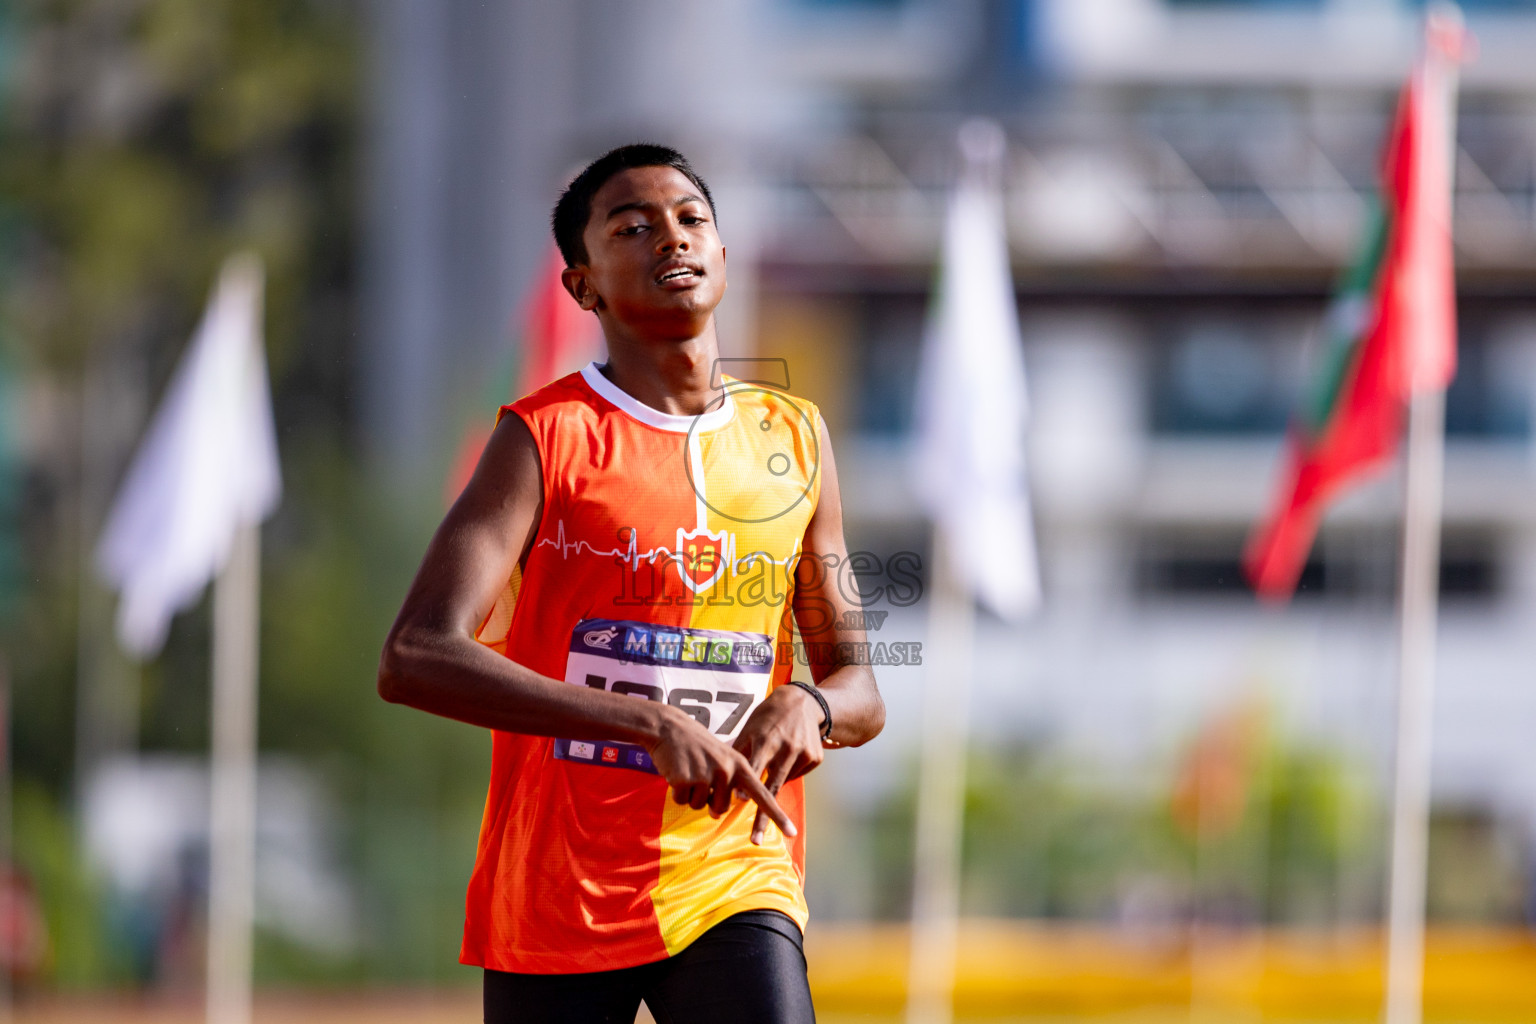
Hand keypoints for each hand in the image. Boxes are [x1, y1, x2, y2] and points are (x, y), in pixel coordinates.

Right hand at [646, 707, 796, 842]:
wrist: (670, 727)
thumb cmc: (697, 746)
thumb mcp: (721, 760)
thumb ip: (726, 786)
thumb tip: (716, 814)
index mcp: (741, 765)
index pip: (763, 794)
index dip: (776, 815)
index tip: (792, 833)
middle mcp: (728, 770)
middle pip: (721, 808)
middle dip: (708, 798)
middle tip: (699, 774)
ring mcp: (707, 774)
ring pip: (700, 806)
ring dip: (691, 794)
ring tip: (689, 769)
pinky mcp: (685, 779)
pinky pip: (681, 801)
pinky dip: (676, 792)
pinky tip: (676, 771)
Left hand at [733, 684, 825, 844]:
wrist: (803, 702)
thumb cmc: (768, 717)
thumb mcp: (751, 727)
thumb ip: (737, 751)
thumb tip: (718, 776)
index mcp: (767, 739)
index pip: (754, 767)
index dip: (746, 784)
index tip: (739, 800)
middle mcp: (786, 747)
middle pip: (772, 787)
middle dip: (764, 815)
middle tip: (755, 839)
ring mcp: (803, 753)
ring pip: (784, 782)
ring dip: (774, 784)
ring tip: (773, 762)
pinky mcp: (816, 757)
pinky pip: (798, 775)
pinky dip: (789, 773)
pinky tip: (787, 758)